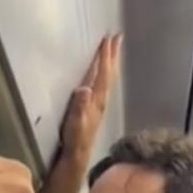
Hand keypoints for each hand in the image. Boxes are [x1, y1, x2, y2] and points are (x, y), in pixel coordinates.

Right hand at [60, 34, 121, 160]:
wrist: (78, 155)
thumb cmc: (74, 140)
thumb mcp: (75, 123)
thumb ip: (80, 107)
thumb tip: (85, 88)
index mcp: (96, 102)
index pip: (102, 75)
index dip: (105, 58)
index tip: (108, 40)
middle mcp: (101, 101)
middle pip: (109, 74)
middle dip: (113, 55)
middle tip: (118, 36)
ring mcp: (99, 105)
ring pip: (108, 78)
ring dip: (111, 62)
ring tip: (114, 48)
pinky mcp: (95, 108)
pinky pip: (103, 84)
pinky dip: (105, 73)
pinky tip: (103, 71)